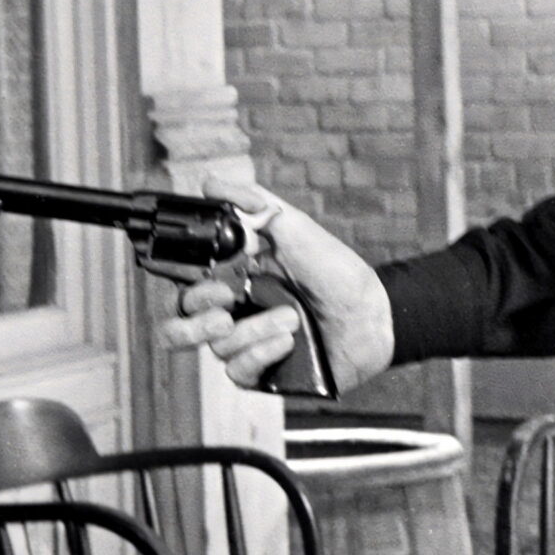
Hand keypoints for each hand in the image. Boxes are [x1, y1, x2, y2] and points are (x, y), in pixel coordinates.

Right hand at [155, 178, 394, 392]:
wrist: (372, 315)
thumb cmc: (336, 271)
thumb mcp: (296, 227)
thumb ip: (255, 204)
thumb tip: (213, 184)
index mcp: (234, 276)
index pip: (187, 282)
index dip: (184, 283)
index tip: (211, 279)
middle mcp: (234, 310)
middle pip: (182, 321)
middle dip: (196, 317)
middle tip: (227, 307)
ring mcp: (246, 341)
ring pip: (216, 346)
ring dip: (253, 331)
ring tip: (291, 319)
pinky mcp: (261, 369)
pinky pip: (238, 370)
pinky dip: (259, 354)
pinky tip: (286, 342)